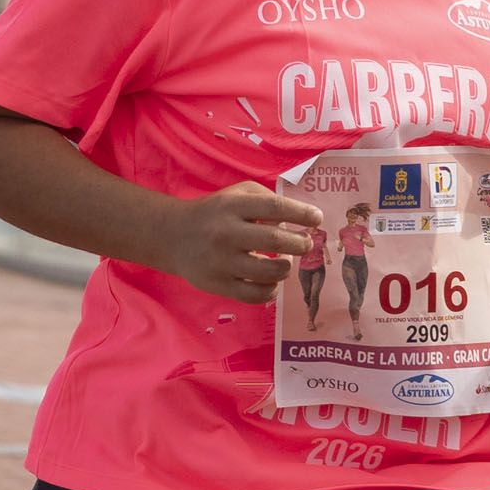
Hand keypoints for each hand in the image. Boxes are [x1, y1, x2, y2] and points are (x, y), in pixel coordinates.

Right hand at [164, 181, 322, 302]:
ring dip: (286, 268)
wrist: (173, 237)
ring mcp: (222, 262)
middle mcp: (227, 233)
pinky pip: (256, 295)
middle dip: (301, 243)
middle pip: (276, 241)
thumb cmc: (215, 213)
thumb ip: (267, 200)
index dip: (301, 214)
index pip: (275, 208)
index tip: (316, 219)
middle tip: (306, 243)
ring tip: (284, 262)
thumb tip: (299, 220)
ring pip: (269, 272)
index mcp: (233, 206)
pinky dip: (271, 290)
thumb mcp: (237, 194)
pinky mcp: (219, 285)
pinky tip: (270, 281)